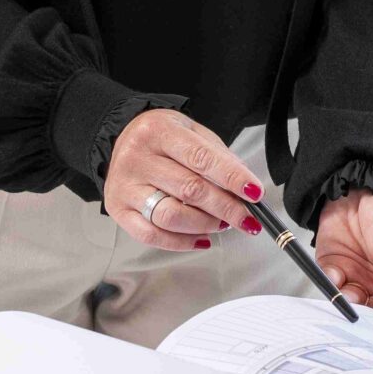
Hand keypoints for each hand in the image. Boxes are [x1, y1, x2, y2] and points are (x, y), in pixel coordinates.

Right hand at [102, 108, 267, 251]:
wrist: (123, 136)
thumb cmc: (163, 137)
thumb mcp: (193, 132)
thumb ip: (219, 158)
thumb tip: (246, 190)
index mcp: (159, 131)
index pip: (202, 158)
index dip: (232, 178)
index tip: (255, 193)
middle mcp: (137, 158)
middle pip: (190, 190)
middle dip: (226, 208)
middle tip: (248, 218)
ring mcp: (125, 185)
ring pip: (171, 216)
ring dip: (206, 225)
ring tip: (223, 224)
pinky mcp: (118, 209)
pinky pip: (151, 235)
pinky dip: (182, 242)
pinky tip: (202, 238)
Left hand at [313, 190, 372, 314]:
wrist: (361, 183)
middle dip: (371, 321)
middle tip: (366, 320)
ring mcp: (359, 281)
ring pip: (352, 306)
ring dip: (348, 306)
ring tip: (349, 299)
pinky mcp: (335, 271)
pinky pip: (330, 287)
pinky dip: (329, 287)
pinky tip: (334, 278)